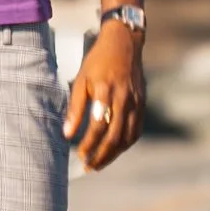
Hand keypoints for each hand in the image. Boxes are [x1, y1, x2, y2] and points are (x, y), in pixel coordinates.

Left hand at [62, 20, 144, 171]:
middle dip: (101, 155)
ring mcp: (136, 102)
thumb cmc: (98, 61)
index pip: (98, 126)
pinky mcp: (142, 104)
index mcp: (107, 91)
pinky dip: (126, 144)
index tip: (79, 154)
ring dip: (114, 154)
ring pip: (127, 137)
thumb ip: (75, 107)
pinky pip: (136, 130)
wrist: (124, 43)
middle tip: (89, 166)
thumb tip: (66, 133)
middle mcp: (125, 99)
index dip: (89, 143)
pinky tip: (115, 150)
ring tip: (99, 164)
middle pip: (115, 136)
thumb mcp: (81, 79)